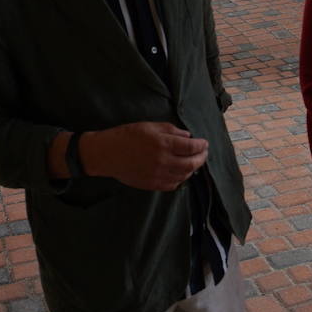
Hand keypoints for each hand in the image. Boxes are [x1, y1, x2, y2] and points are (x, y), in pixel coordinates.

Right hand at [80, 122, 207, 190]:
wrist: (107, 154)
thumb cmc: (127, 136)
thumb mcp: (150, 126)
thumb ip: (171, 130)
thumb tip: (188, 136)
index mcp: (163, 144)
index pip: (191, 147)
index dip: (201, 145)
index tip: (205, 143)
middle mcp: (163, 161)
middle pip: (192, 163)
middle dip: (201, 158)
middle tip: (204, 152)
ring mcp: (158, 175)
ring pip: (184, 175)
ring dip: (192, 168)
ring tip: (193, 161)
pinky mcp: (152, 185)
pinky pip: (173, 184)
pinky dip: (180, 178)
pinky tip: (180, 172)